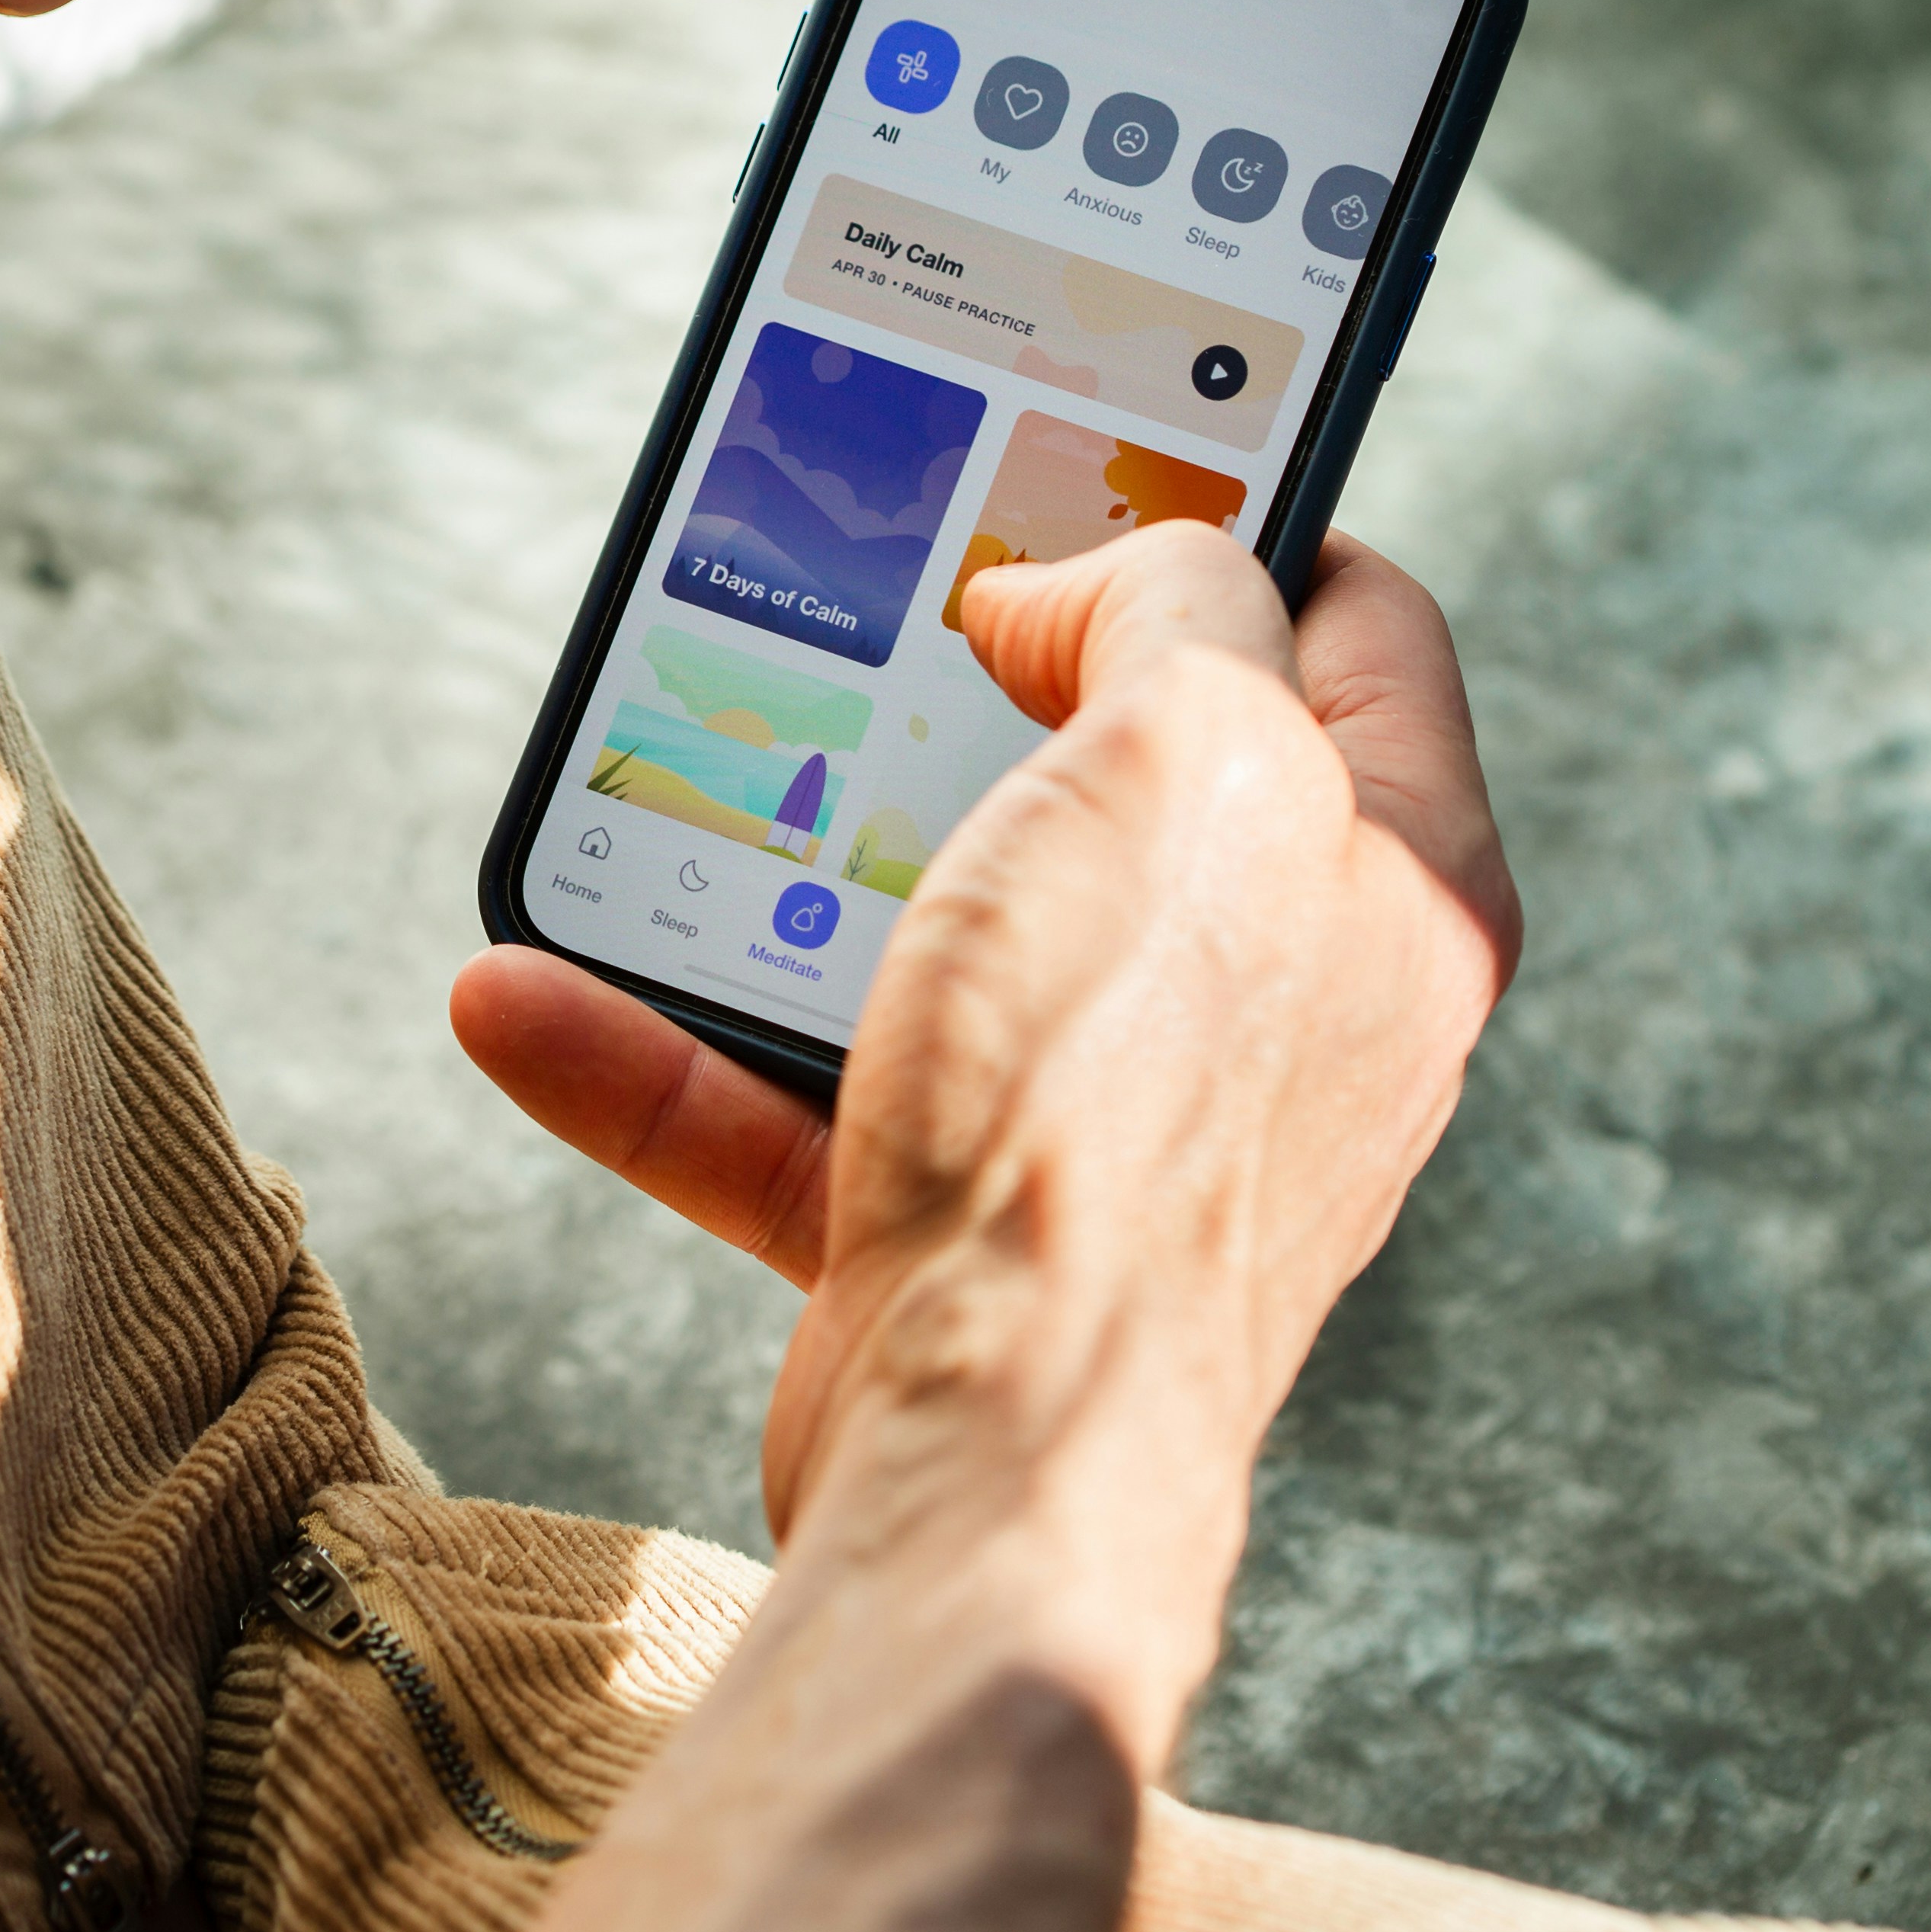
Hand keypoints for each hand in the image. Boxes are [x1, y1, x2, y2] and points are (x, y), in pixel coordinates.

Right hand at [459, 526, 1516, 1765]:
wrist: (994, 1467)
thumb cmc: (1123, 1102)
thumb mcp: (1188, 751)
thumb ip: (1168, 604)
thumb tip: (1083, 591)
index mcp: (1401, 881)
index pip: (1362, 626)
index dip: (1239, 513)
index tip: (1092, 464)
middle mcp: (1288, 1003)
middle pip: (1135, 771)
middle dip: (977, 690)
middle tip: (868, 605)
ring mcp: (1123, 1122)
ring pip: (941, 932)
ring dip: (778, 865)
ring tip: (660, 783)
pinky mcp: (967, 1229)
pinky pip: (801, 1099)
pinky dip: (669, 1050)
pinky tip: (529, 994)